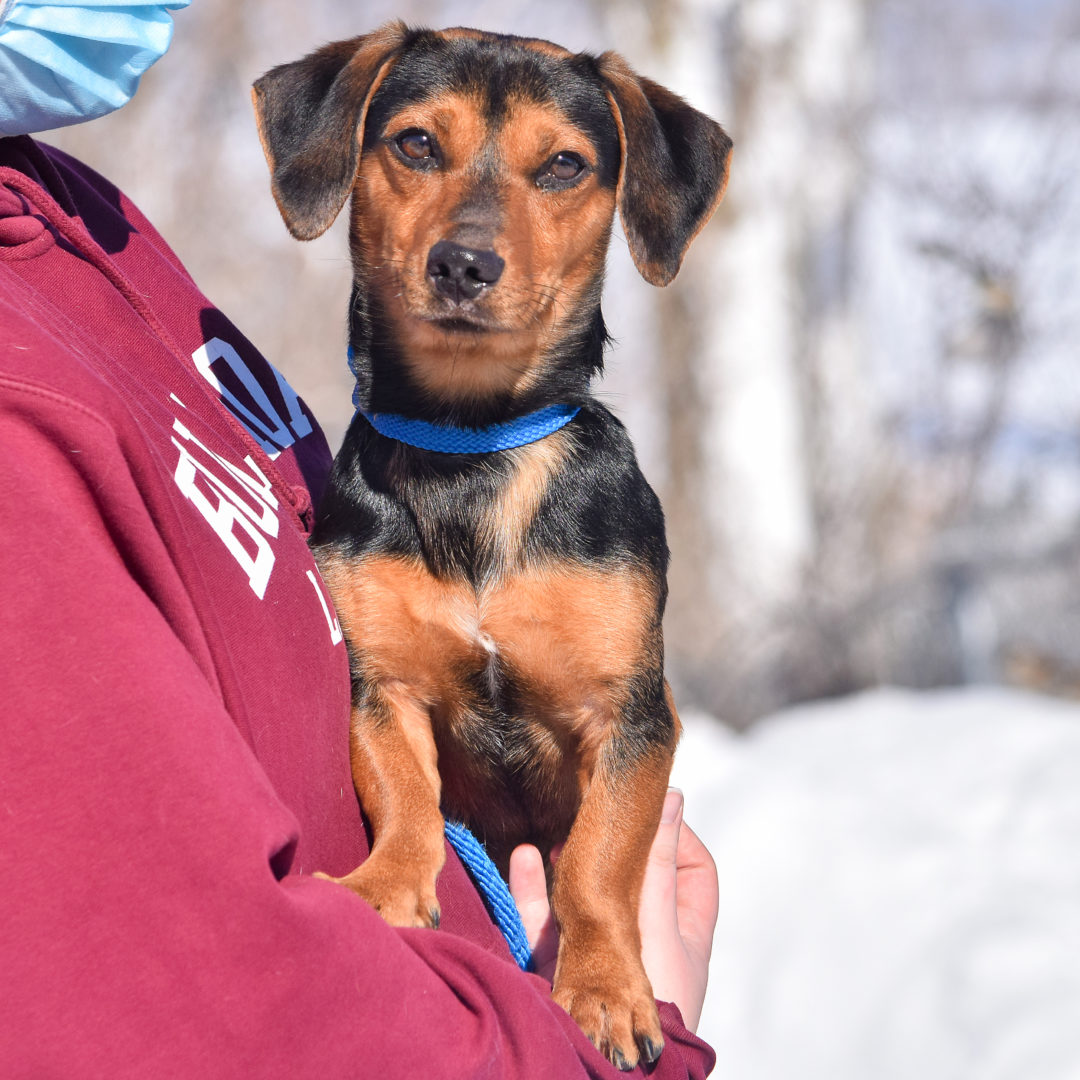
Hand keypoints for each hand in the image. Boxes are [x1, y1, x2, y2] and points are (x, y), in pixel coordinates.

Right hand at [509, 789, 718, 1031]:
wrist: (615, 1076)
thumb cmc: (659, 1010)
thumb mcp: (660, 928)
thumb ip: (656, 864)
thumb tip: (671, 796)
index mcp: (684, 933)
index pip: (693, 873)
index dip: (675, 838)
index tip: (650, 808)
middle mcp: (643, 943)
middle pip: (629, 883)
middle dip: (606, 847)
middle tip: (584, 814)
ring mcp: (602, 961)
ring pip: (583, 900)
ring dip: (563, 866)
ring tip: (544, 837)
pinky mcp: (564, 976)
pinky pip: (545, 926)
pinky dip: (531, 893)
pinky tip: (520, 860)